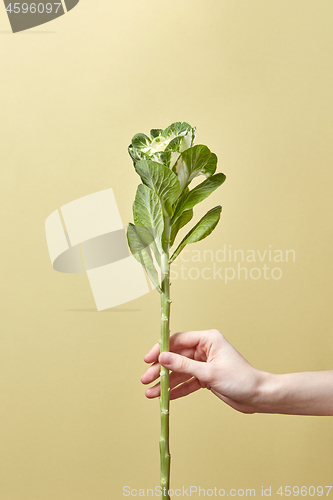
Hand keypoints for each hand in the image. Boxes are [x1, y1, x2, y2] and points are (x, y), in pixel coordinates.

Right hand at [141, 329, 265, 413]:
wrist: (258, 396)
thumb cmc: (241, 379)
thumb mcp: (209, 372)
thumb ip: (184, 365)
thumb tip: (162, 358)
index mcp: (207, 339)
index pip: (178, 340)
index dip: (161, 349)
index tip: (148, 359)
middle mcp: (204, 349)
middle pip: (175, 357)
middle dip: (160, 369)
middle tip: (146, 379)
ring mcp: (204, 363)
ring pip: (179, 371)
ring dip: (165, 381)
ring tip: (151, 392)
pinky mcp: (206, 377)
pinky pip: (187, 381)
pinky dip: (176, 389)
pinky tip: (164, 396)